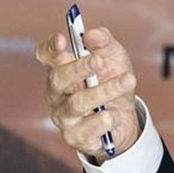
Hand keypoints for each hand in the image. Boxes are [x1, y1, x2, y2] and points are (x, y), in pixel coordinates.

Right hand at [35, 26, 140, 161]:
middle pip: (57, 78)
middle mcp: (56, 93)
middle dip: (78, 68)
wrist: (126, 117)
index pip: (45, 56)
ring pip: (77, 103)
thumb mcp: (114, 57)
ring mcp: (63, 116)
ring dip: (104, 91)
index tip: (63, 39)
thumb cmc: (112, 81)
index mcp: (61, 69)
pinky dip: (105, 119)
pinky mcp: (75, 137)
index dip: (50, 48)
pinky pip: (87, 129)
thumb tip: (92, 34)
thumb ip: (104, 42)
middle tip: (99, 61)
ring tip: (128, 81)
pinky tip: (116, 114)